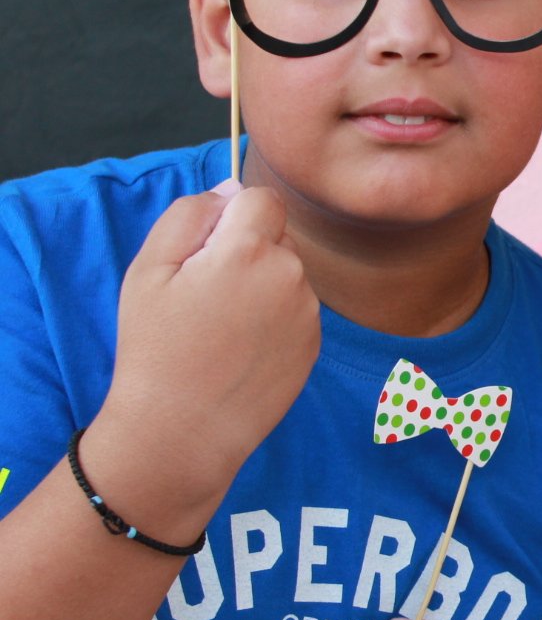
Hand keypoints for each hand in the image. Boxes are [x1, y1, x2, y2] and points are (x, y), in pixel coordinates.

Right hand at [88, 187, 318, 535]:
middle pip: (275, 237)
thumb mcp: (149, 269)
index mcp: (249, 250)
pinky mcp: (315, 343)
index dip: (232, 216)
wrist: (184, 429)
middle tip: (203, 296)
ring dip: (259, 286)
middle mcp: (291, 276)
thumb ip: (190, 215)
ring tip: (219, 329)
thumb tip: (229, 190)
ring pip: (286, 275)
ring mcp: (309, 312)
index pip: (261, 199)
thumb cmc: (156, 347)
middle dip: (244, 252)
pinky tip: (240, 350)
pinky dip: (272, 319)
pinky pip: (294, 310)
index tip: (206, 248)